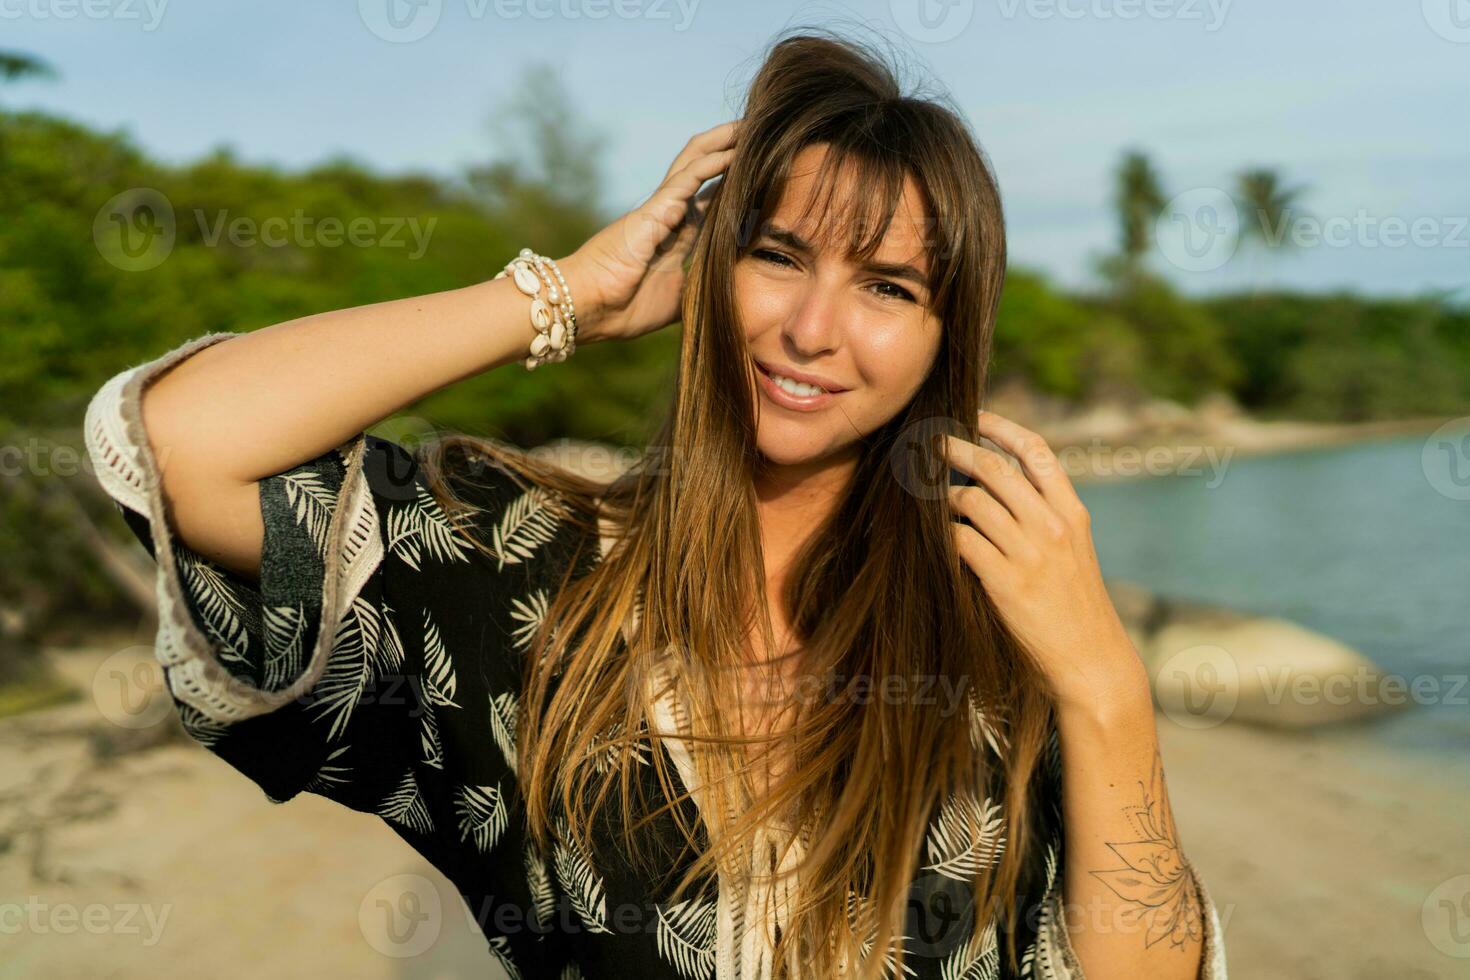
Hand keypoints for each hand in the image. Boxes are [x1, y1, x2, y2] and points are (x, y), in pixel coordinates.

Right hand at [557, 120, 737, 343]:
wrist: (589, 309)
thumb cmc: (623, 307)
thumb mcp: (677, 300)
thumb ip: (700, 289)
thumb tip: (727, 297)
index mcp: (676, 236)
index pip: (711, 201)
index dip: (734, 185)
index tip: (764, 173)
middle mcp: (670, 215)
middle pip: (702, 170)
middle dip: (729, 149)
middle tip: (759, 134)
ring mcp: (660, 209)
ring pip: (695, 163)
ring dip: (722, 143)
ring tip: (749, 126)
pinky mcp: (653, 211)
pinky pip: (686, 180)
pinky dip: (711, 164)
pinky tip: (733, 152)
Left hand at [944, 411, 1149, 713]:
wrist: (1091, 659)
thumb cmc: (1075, 606)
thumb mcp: (1073, 551)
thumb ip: (1043, 517)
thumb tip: (995, 484)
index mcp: (1072, 512)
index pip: (1037, 452)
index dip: (1002, 427)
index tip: (975, 415)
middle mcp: (1052, 525)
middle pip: (995, 468)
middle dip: (956, 450)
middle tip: (929, 446)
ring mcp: (1030, 552)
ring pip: (973, 501)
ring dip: (945, 498)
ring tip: (931, 502)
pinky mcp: (1006, 582)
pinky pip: (962, 542)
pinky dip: (945, 536)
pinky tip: (937, 540)